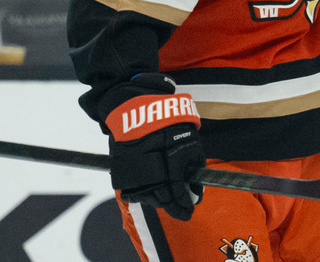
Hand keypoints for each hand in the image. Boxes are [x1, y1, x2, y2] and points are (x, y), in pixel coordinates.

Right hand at [101, 74, 204, 220]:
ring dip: (160, 201)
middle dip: (174, 207)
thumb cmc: (168, 120)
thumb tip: (196, 188)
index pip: (178, 192)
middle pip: (163, 199)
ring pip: (148, 197)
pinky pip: (135, 190)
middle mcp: (152, 169)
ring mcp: (136, 171)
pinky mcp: (123, 170)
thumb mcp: (189, 139)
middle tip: (183, 212)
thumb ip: (194, 164)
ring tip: (169, 202)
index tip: (190, 209)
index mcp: (170, 162)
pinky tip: (154, 193)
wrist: (135, 106)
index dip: (184, 203)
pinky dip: (145, 194)